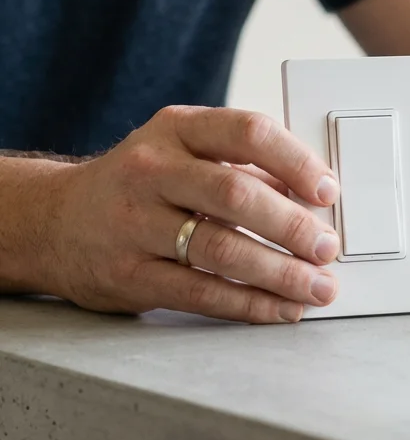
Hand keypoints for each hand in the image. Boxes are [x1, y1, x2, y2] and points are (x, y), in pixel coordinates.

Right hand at [38, 106, 341, 322]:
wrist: (51, 221)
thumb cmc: (141, 185)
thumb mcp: (183, 152)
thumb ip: (244, 167)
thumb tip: (315, 201)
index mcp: (177, 130)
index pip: (248, 132)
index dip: (296, 162)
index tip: (329, 192)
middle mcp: (151, 171)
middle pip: (235, 195)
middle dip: (292, 226)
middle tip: (327, 247)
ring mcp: (133, 224)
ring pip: (220, 250)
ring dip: (279, 273)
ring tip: (316, 287)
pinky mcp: (127, 274)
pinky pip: (199, 293)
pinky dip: (248, 304)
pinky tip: (281, 309)